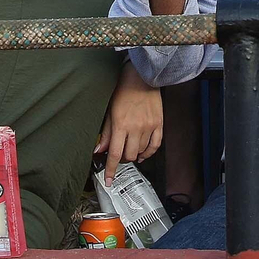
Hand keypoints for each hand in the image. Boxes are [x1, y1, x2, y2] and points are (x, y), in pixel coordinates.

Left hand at [94, 64, 163, 185]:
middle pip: (128, 156)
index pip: (114, 154)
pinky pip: (155, 145)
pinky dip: (148, 153)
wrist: (142, 77)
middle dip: (121, 159)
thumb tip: (99, 150)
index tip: (108, 181)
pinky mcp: (159, 124)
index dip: (111, 170)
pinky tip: (143, 154)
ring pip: (141, 152)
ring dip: (134, 155)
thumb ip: (105, 133)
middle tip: (118, 154)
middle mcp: (136, 128)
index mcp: (121, 124)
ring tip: (129, 150)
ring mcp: (149, 127)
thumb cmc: (124, 91)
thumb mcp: (109, 112)